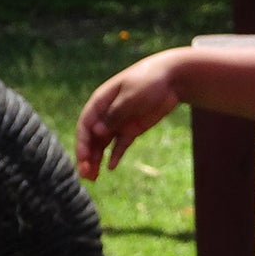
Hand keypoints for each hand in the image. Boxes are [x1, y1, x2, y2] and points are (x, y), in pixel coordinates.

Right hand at [74, 51, 183, 179]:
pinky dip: (114, 155)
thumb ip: (114, 114)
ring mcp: (118, 123)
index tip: (83, 159)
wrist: (172, 78)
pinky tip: (110, 167)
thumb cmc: (148, 81)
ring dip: (97, 160)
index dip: (82, 143)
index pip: (85, 125)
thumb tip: (97, 132)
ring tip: (94, 177)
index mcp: (100, 102)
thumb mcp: (131, 96)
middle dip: (87, 157)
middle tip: (87, 176)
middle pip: (92, 138)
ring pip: (103, 144)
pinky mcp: (131, 129)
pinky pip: (119, 145)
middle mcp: (106, 114)